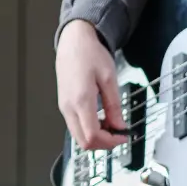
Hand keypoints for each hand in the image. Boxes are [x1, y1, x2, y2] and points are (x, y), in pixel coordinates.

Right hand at [57, 19, 126, 150]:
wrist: (73, 41)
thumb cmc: (89, 54)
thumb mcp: (109, 78)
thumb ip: (114, 106)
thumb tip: (120, 125)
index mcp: (81, 100)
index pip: (92, 136)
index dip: (110, 142)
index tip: (123, 137)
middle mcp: (68, 107)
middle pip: (83, 142)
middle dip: (103, 144)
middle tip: (118, 135)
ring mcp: (64, 106)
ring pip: (78, 136)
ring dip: (96, 136)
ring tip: (111, 125)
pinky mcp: (64, 104)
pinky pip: (75, 125)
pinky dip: (89, 128)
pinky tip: (101, 119)